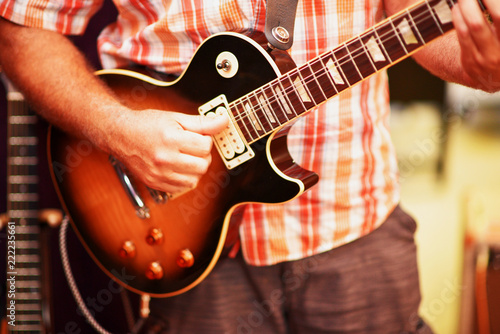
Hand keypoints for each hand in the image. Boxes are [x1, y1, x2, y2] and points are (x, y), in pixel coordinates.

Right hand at [110, 109, 228, 194]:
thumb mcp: (175, 117)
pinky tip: (178, 167)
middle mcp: (165, 159)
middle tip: (193, 147)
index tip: (198, 136)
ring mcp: (159, 174)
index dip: (205, 140)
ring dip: (195, 169)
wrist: (120, 134)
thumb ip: (202, 122)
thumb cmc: (147, 124)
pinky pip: (182, 188)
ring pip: (195, 179)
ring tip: (186, 157)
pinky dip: (185, 178)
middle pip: (203, 165)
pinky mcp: (155, 183)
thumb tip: (224, 120)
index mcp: (171, 139)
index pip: (205, 146)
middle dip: (203, 155)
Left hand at [452, 0, 499, 91]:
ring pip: (471, 28)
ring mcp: (484, 58)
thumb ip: (499, 18)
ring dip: (465, 8)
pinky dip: (458, 19)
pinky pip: (462, 37)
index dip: (492, 2)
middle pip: (480, 24)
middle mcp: (499, 52)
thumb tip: (490, 3)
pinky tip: (456, 9)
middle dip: (473, 3)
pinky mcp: (470, 62)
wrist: (497, 79)